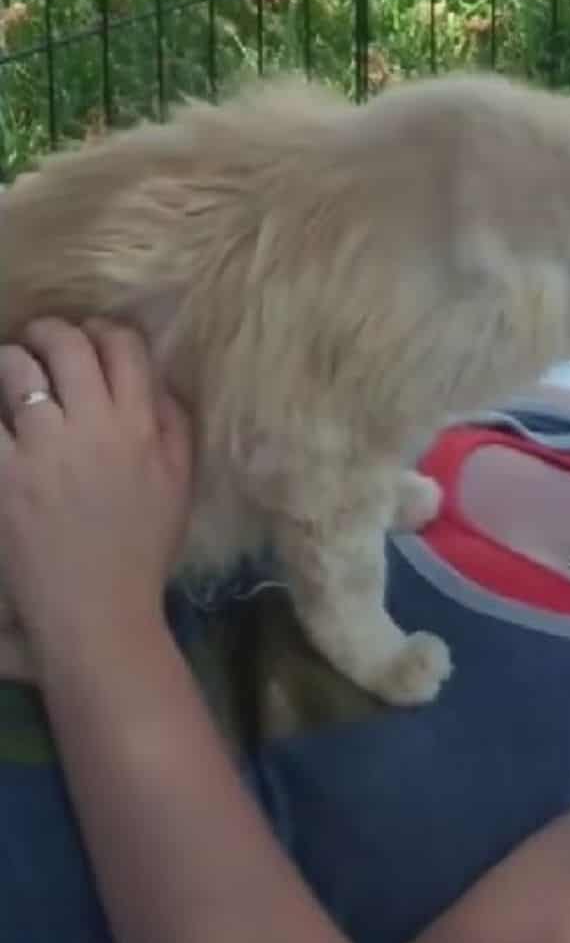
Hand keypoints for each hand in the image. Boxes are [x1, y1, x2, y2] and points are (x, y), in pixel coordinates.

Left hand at [0, 317, 192, 653]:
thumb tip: (159, 379)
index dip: (105, 332)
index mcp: (141, 428)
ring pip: (14, 368)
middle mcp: (94, 428)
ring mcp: (41, 449)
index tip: (93, 341)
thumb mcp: (179, 485)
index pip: (124, 347)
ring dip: (10, 364)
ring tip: (10, 381)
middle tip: (41, 348)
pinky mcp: (1, 474)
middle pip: (66, 345)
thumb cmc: (141, 550)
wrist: (97, 610)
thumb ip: (175, 426)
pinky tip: (0, 421)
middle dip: (50, 334)